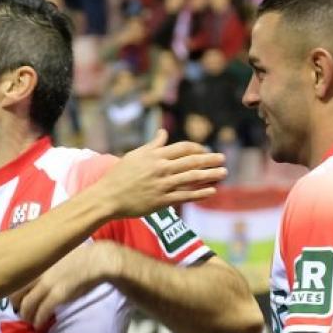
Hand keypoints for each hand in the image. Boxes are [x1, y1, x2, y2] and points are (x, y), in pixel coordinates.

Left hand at [12, 243, 118, 327]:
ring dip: (27, 316)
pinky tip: (39, 325)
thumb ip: (45, 267)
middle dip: (17, 305)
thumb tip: (41, 276)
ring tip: (30, 321)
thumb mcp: (56, 258)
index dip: (14, 292)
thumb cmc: (81, 257)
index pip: (17, 279)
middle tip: (21, 312)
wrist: (96, 260)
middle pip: (17, 292)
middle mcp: (39, 274)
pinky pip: (43, 311)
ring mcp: (48, 285)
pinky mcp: (58, 295)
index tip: (17, 299)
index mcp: (38, 264)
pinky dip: (38, 320)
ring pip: (27, 304)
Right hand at [98, 131, 227, 218]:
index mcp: (155, 155)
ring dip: (210, 175)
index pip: (183, 148)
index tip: (206, 151)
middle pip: (192, 161)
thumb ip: (153, 145)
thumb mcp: (135, 155)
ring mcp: (162, 185)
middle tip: (224, 158)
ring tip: (223, 173)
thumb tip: (163, 132)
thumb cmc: (120, 175)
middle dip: (210, 160)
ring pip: (192, 178)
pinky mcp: (162, 201)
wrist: (108, 197)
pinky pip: (186, 196)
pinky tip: (212, 190)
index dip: (197, 148)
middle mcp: (161, 168)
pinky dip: (200, 193)